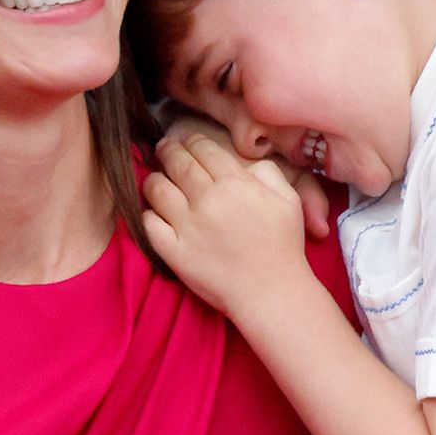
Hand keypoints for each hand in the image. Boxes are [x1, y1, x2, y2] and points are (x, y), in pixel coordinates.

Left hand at [142, 134, 309, 317]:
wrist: (272, 293)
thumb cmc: (282, 246)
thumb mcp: (288, 199)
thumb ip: (267, 172)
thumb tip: (243, 162)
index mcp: (235, 184)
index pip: (203, 149)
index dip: (191, 140)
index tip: (187, 141)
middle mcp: (207, 200)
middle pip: (177, 163)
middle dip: (168, 150)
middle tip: (163, 148)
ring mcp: (187, 226)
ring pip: (156, 189)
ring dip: (153, 179)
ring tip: (156, 178)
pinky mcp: (173, 252)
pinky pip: (149, 223)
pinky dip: (148, 213)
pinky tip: (154, 212)